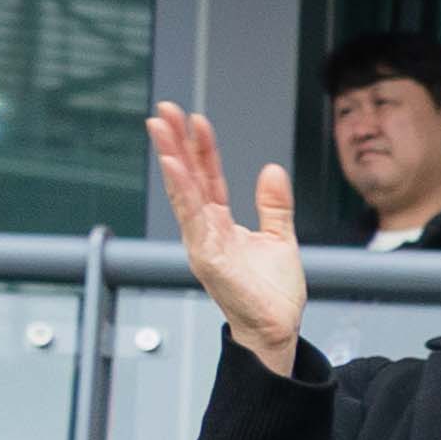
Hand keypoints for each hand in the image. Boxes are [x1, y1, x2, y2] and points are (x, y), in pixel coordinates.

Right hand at [143, 111, 314, 369]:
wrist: (278, 329)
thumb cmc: (273, 293)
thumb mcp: (280, 238)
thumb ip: (274, 205)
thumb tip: (272, 169)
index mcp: (221, 224)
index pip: (208, 178)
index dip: (202, 148)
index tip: (195, 119)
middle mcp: (205, 230)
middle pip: (187, 178)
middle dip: (176, 143)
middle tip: (164, 110)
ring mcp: (201, 243)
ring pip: (182, 192)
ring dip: (171, 157)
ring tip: (160, 126)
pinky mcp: (205, 257)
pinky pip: (191, 216)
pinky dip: (181, 188)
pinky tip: (173, 164)